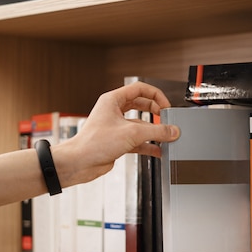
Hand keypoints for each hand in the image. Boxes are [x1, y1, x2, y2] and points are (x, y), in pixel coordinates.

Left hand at [53, 81, 180, 185]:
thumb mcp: (131, 133)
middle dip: (156, 113)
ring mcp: (115, 127)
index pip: (139, 89)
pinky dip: (148, 145)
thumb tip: (172, 130)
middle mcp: (113, 111)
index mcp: (113, 100)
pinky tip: (157, 151)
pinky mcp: (117, 142)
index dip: (155, 95)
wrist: (79, 163)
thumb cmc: (93, 143)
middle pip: (141, 105)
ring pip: (140, 124)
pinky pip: (137, 140)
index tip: (166, 106)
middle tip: (167, 120)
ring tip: (166, 137)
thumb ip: (156, 131)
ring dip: (153, 131)